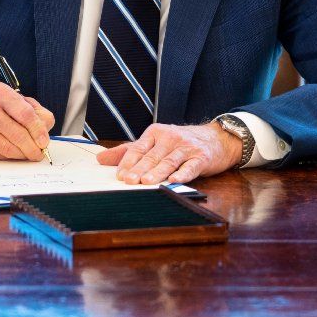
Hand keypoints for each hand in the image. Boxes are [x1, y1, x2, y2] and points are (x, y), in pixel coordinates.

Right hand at [0, 82, 54, 160]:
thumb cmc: (0, 109)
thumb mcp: (20, 102)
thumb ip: (38, 114)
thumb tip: (44, 134)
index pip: (24, 113)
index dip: (38, 130)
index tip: (44, 141)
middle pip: (16, 133)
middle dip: (32, 147)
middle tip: (39, 153)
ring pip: (7, 147)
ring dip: (22, 155)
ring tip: (30, 154)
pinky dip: (10, 157)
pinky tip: (14, 152)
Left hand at [95, 122, 241, 184]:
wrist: (217, 138)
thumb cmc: (181, 142)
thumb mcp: (154, 141)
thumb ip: (128, 150)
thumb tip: (100, 158)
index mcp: (155, 133)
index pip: (138, 148)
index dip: (128, 162)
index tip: (119, 175)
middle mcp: (170, 138)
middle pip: (152, 156)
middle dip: (139, 169)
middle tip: (128, 181)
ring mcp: (186, 147)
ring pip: (169, 161)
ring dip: (157, 172)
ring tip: (146, 183)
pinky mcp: (202, 157)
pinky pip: (190, 166)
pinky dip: (182, 173)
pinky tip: (174, 180)